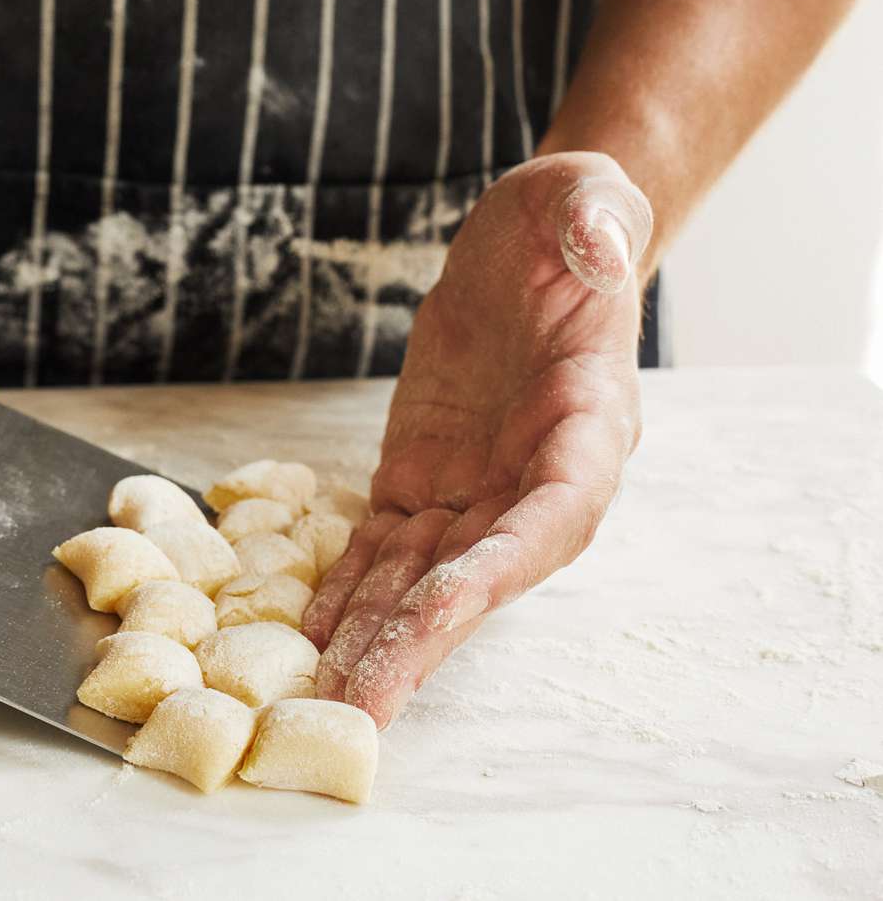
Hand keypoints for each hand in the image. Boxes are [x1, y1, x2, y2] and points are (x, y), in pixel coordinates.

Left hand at [302, 151, 653, 726]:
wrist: (529, 244)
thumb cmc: (572, 224)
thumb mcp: (587, 199)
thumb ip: (596, 222)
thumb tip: (599, 243)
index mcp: (588, 423)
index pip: (554, 510)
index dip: (502, 563)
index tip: (447, 608)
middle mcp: (533, 478)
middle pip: (477, 576)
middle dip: (421, 641)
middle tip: (362, 709)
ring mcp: (474, 486)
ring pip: (419, 578)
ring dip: (372, 638)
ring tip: (322, 700)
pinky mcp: (420, 478)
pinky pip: (381, 547)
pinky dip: (346, 590)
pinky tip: (310, 637)